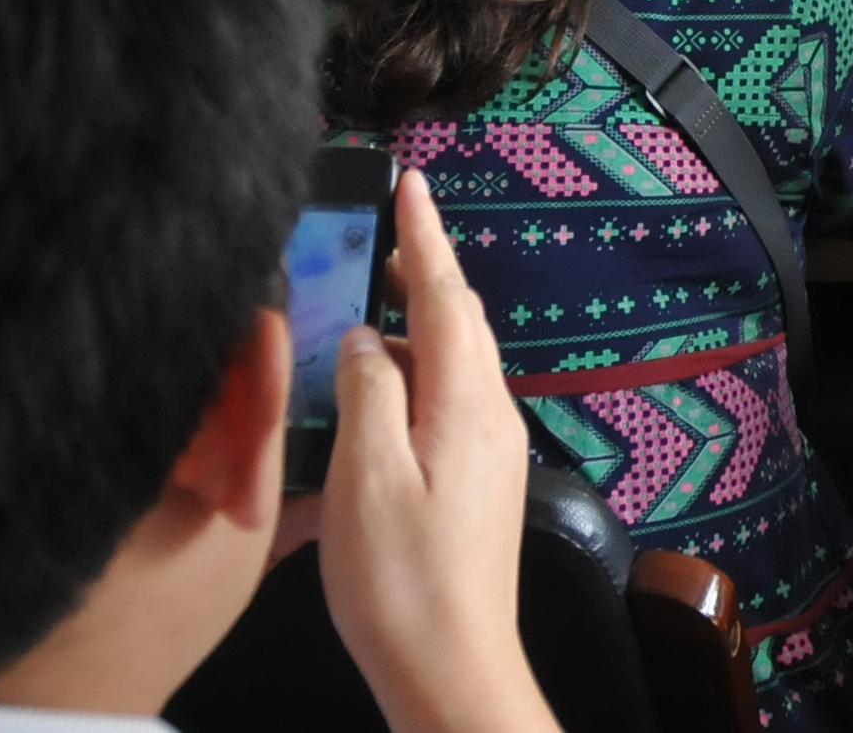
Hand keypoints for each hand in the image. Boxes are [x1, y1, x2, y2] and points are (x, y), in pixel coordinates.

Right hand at [319, 172, 553, 732]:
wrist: (453, 672)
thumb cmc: (403, 583)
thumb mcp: (367, 476)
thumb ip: (366, 392)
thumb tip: (366, 339)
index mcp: (466, 404)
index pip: (446, 294)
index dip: (425, 234)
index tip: (412, 181)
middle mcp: (489, 419)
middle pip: (456, 324)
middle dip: (421, 274)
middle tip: (383, 234)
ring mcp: (487, 456)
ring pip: (448, 368)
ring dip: (409, 333)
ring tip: (364, 315)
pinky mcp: (473, 490)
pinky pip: (440, 411)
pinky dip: (406, 388)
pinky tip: (367, 408)